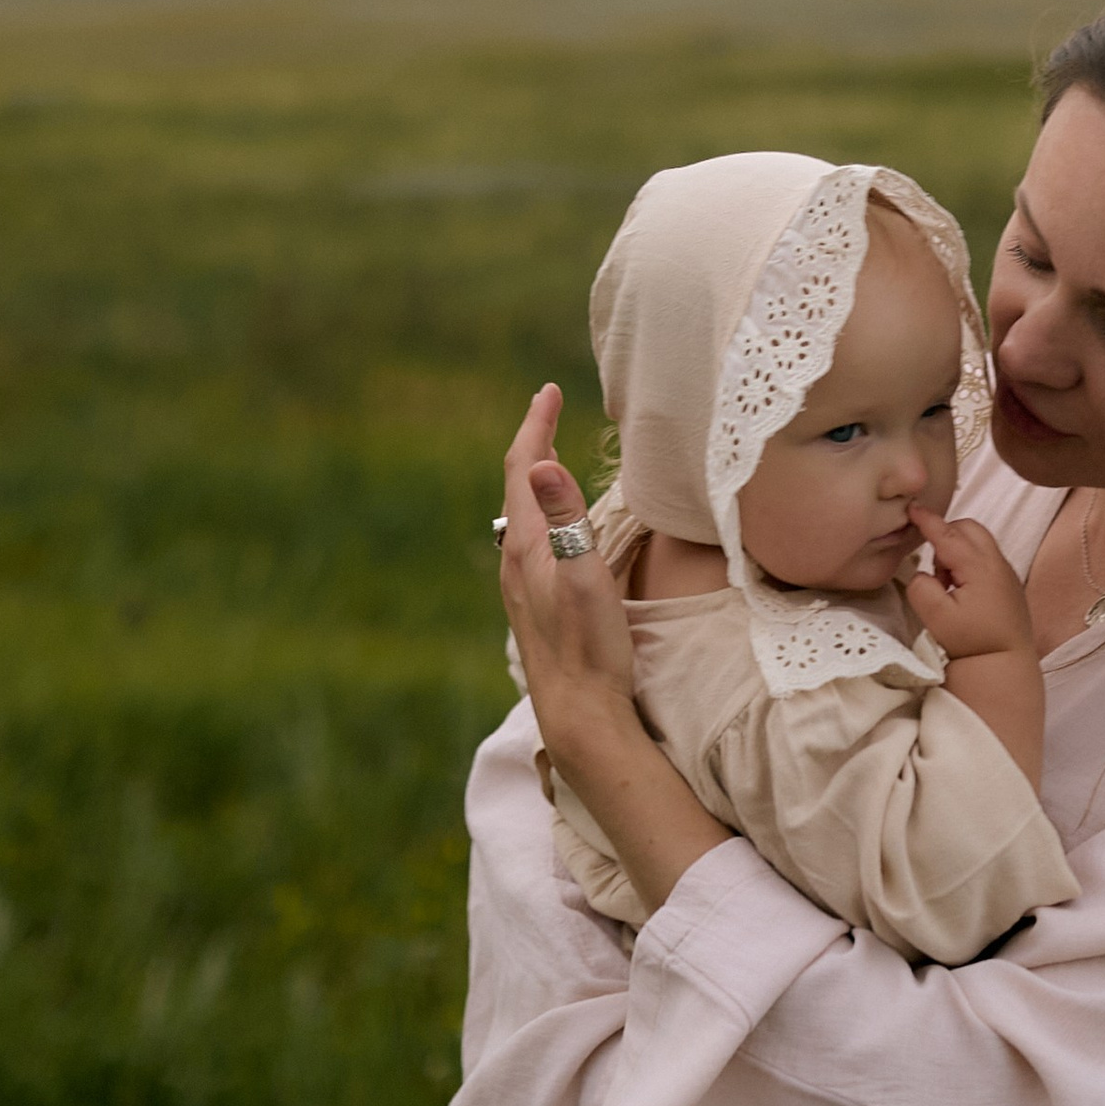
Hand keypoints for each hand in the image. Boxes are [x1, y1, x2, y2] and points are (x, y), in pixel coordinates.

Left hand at [498, 384, 637, 738]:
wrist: (578, 715)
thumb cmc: (589, 647)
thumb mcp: (586, 576)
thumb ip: (567, 519)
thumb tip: (540, 463)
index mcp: (526, 545)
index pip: (523, 468)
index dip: (536, 425)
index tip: (548, 390)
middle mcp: (514, 560)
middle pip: (517, 485)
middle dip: (533, 442)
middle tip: (547, 409)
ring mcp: (520, 584)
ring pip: (521, 513)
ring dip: (533, 477)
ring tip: (548, 455)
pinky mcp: (531, 603)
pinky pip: (528, 537)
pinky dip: (539, 510)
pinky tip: (552, 526)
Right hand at [906, 505, 1035, 660]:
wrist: (1006, 666)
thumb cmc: (971, 642)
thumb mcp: (936, 618)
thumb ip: (921, 588)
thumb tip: (923, 573)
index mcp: (978, 566)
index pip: (947, 534)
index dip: (927, 519)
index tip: (911, 506)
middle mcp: (996, 563)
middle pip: (968, 528)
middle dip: (946, 534)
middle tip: (934, 565)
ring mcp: (1006, 573)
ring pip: (979, 540)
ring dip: (958, 549)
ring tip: (948, 584)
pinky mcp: (1010, 585)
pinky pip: (987, 556)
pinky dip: (970, 561)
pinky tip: (963, 590)